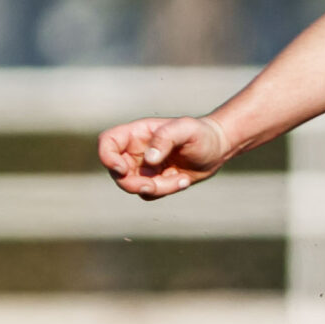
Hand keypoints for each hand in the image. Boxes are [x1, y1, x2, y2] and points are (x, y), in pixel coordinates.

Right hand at [97, 116, 232, 198]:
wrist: (217, 149)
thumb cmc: (201, 133)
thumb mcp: (187, 129)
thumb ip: (166, 138)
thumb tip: (149, 159)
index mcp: (137, 134)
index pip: (107, 142)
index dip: (107, 157)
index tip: (123, 169)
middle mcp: (136, 151)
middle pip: (116, 171)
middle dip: (132, 183)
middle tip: (153, 185)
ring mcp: (144, 168)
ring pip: (133, 186)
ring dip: (156, 188)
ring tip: (181, 180)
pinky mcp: (155, 181)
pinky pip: (149, 194)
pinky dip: (165, 191)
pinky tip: (183, 180)